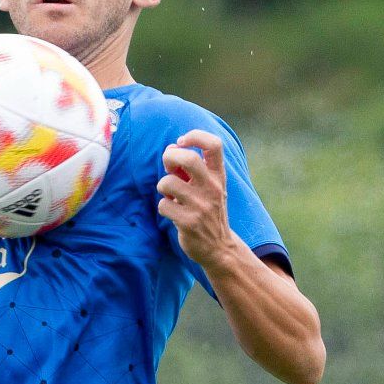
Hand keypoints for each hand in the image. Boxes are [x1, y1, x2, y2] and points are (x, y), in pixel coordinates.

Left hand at [157, 130, 236, 269]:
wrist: (220, 247)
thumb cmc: (208, 210)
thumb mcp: (209, 187)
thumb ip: (192, 168)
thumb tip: (171, 148)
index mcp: (219, 176)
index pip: (214, 144)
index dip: (195, 136)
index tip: (182, 142)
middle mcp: (213, 188)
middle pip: (188, 158)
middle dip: (170, 158)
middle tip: (169, 167)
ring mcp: (201, 206)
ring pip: (167, 182)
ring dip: (163, 187)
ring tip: (171, 195)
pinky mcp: (189, 223)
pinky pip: (163, 205)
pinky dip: (163, 207)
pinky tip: (173, 212)